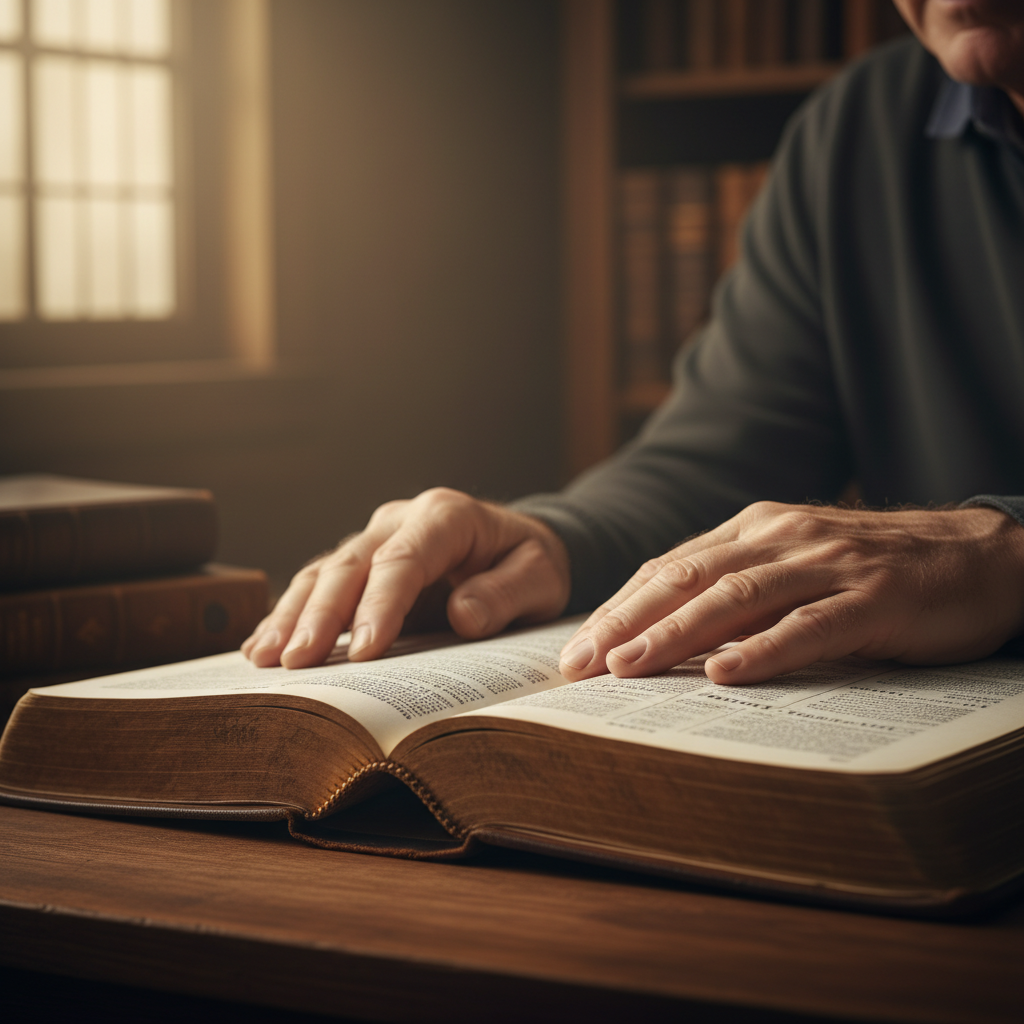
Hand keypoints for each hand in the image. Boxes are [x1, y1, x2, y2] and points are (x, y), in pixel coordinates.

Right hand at [242, 488, 570, 667]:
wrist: (516, 546)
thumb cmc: (529, 562)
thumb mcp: (541, 576)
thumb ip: (507, 593)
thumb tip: (464, 615)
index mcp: (446, 516)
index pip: (404, 560)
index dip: (380, 605)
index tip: (364, 651)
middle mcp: (401, 520)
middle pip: (352, 565)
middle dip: (320, 614)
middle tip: (296, 662)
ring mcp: (375, 538)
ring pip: (324, 572)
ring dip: (292, 615)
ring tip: (265, 659)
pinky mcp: (361, 564)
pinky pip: (319, 584)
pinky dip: (289, 614)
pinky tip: (262, 646)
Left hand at [558, 502, 1023, 685]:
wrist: (978, 554)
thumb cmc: (871, 571)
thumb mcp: (794, 567)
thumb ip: (738, 589)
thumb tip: (666, 638)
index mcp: (754, 529)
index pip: (670, 569)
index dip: (618, 608)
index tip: (577, 650)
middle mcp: (782, 537)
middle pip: (688, 579)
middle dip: (626, 623)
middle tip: (580, 666)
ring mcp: (828, 564)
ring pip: (736, 598)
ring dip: (675, 634)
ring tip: (629, 668)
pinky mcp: (874, 597)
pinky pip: (811, 625)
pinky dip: (764, 649)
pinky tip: (725, 673)